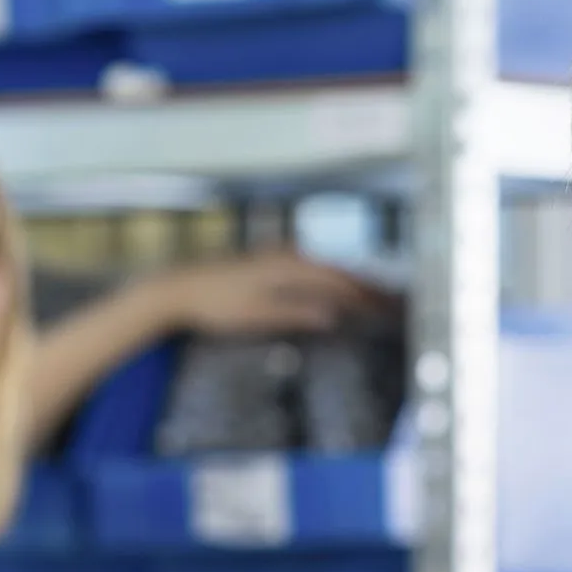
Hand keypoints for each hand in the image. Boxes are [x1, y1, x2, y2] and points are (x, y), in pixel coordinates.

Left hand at [139, 252, 390, 338]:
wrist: (176, 289)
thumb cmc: (214, 305)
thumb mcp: (256, 315)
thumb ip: (296, 313)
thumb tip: (333, 316)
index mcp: (290, 266)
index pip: (341, 281)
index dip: (369, 296)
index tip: (392, 309)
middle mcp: (287, 255)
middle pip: (339, 271)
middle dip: (368, 287)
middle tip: (396, 304)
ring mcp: (277, 256)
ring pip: (326, 269)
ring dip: (351, 283)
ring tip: (374, 297)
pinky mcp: (267, 262)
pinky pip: (310, 270)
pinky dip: (330, 280)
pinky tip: (334, 291)